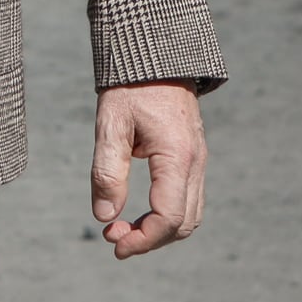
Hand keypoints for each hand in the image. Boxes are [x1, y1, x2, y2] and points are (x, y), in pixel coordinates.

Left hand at [91, 81, 205, 258]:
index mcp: (177, 158)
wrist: (156, 57)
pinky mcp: (193, 159)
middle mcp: (196, 165)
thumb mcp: (110, 126)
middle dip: (149, 239)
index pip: (169, 217)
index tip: (113, 244)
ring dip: (158, 230)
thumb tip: (103, 217)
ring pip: (189, 215)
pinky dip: (166, 215)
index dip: (143, 239)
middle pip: (184, 224)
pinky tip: (138, 212)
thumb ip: (107, 172)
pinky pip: (187, 199)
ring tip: (121, 228)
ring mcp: (198, 163)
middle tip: (112, 237)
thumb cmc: (129, 88)